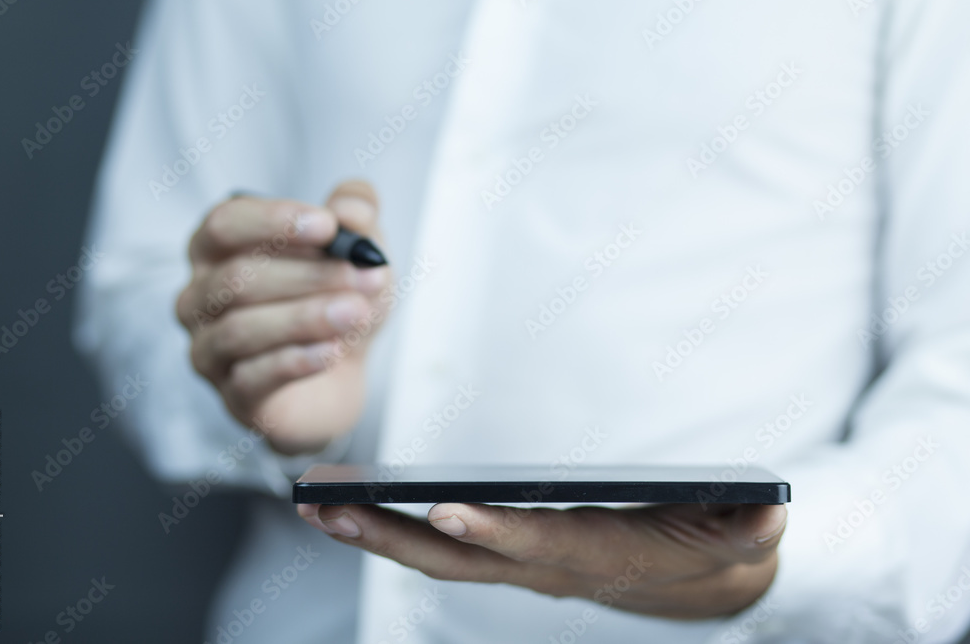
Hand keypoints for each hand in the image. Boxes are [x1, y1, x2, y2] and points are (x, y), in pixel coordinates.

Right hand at [176, 181, 390, 453]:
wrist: (344, 368)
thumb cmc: (336, 294)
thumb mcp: (358, 247)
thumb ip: (357, 213)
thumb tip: (350, 208)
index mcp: (218, 248)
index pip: (225, 223)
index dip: (273, 221)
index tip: (328, 225)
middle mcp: (200, 297)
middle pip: (237, 278)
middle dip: (308, 275)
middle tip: (367, 275)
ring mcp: (209, 349)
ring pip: (241, 329)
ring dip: (306, 317)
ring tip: (358, 311)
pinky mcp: (234, 396)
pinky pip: (254, 377)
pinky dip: (297, 361)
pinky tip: (333, 350)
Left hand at [297, 501, 785, 618]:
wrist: (694, 579)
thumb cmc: (714, 542)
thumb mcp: (744, 531)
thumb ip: (751, 524)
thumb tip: (768, 510)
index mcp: (598, 556)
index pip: (539, 548)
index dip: (497, 533)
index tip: (447, 509)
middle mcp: (546, 569)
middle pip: (459, 560)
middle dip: (392, 538)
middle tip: (327, 508)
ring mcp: (521, 566)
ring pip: (437, 557)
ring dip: (374, 534)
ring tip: (315, 503)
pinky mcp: (510, 555)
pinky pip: (442, 546)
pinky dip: (393, 529)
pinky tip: (354, 508)